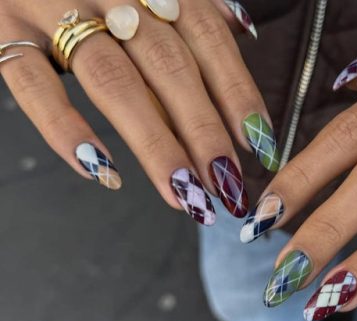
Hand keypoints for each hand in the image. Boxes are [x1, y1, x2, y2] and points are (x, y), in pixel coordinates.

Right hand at [0, 0, 274, 222]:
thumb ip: (193, 6)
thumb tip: (242, 32)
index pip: (208, 37)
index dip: (238, 93)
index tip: (260, 146)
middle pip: (168, 66)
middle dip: (204, 132)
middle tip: (228, 187)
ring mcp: (51, 8)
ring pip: (114, 82)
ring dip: (155, 144)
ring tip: (185, 194)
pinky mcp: (3, 32)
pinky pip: (35, 87)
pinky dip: (69, 132)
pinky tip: (104, 174)